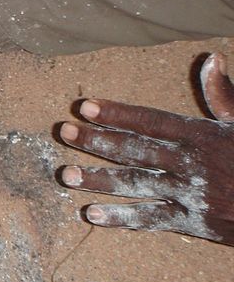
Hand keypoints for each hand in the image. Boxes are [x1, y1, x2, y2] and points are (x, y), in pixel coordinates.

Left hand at [58, 53, 233, 245]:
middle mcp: (193, 164)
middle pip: (136, 150)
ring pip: (137, 184)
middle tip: (65, 133)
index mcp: (204, 136)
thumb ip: (224, 95)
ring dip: (99, 180)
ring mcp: (191, 195)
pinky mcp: (195, 223)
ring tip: (66, 175)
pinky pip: (153, 219)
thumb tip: (212, 58)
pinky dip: (122, 219)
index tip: (85, 106)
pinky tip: (92, 215)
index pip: (151, 121)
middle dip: (98, 141)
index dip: (117, 113)